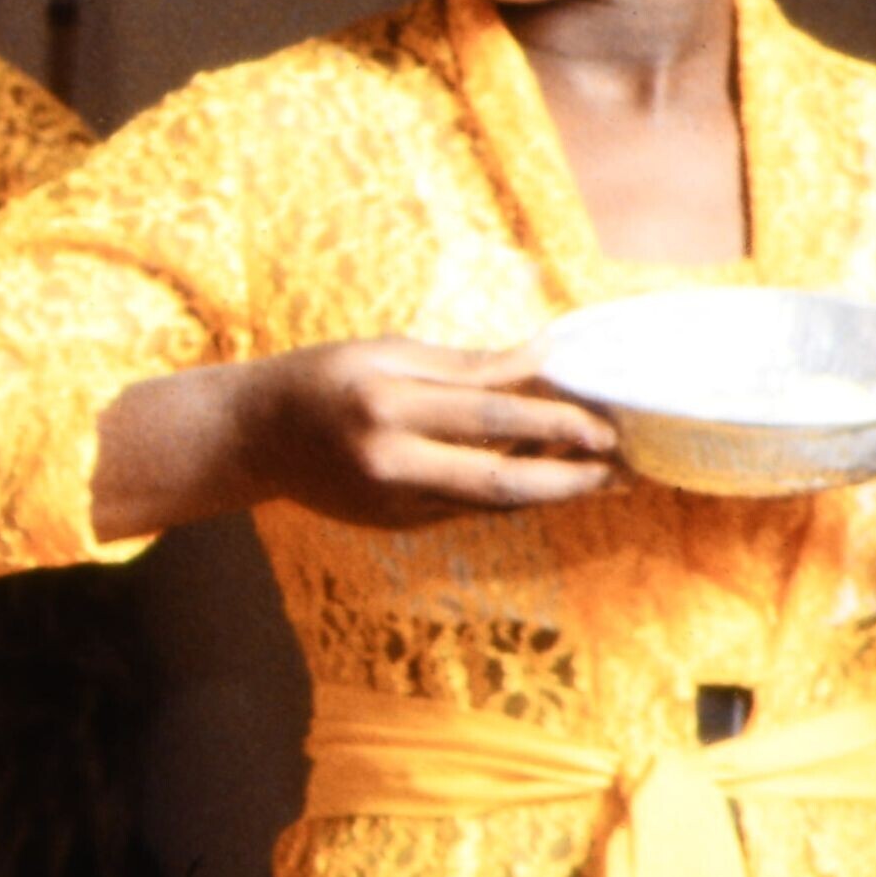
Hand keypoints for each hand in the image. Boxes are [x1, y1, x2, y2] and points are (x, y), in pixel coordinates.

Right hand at [229, 335, 620, 526]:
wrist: (253, 438)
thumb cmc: (322, 378)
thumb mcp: (387, 352)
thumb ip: (467, 365)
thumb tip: (542, 360)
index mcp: (387, 406)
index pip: (492, 419)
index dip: (557, 424)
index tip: (605, 424)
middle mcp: (390, 463)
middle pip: (501, 481)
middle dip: (571, 478)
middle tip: (623, 470)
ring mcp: (392, 502)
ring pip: (491, 504)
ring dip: (552, 491)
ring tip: (603, 478)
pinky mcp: (394, 524)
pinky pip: (468, 510)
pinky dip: (512, 495)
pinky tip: (547, 478)